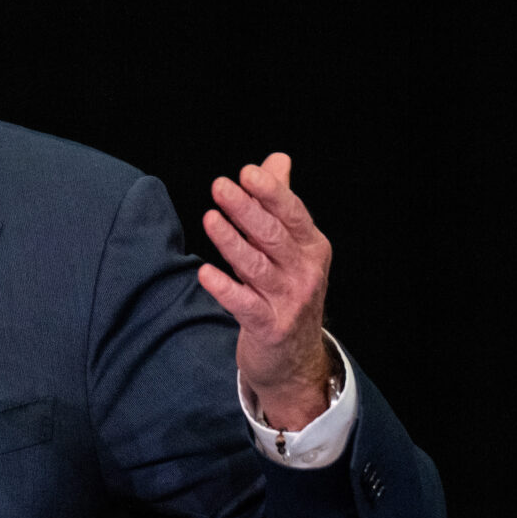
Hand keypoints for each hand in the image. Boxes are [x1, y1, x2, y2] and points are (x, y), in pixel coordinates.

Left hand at [199, 153, 333, 429]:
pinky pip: (244, 304)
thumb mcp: (291, 247)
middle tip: (219, 186)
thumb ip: (280, 203)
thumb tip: (276, 160)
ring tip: (210, 218)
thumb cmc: (287, 289)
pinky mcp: (269, 326)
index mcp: (311, 247)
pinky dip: (225, 289)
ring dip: (232, 242)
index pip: (292, 213)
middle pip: (273, 236)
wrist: (295, 357)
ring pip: (257, 267)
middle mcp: (305, 272)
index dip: (271, 193)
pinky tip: (205, 274)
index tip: (247, 172)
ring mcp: (289, 300)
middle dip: (247, 210)